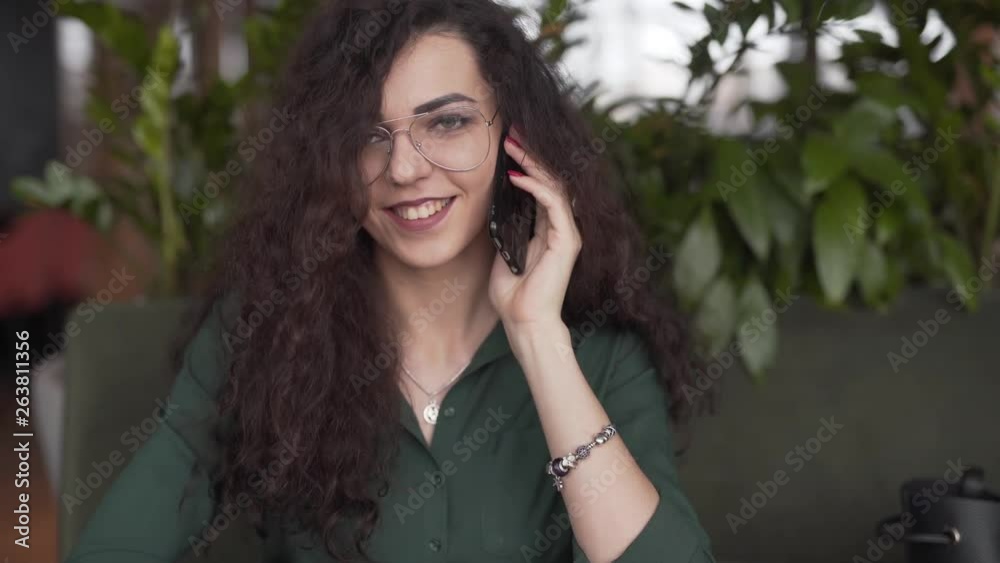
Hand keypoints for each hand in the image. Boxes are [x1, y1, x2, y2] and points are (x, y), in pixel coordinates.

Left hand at [488, 126, 581, 329]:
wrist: (525, 321)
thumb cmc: (513, 294)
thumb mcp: (503, 252)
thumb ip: (504, 228)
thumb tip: (492, 204)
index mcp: (547, 228)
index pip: (540, 186)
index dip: (526, 163)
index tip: (508, 144)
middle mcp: (560, 226)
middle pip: (550, 179)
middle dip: (531, 153)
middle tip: (512, 132)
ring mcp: (566, 232)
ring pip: (554, 185)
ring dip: (532, 163)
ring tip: (513, 145)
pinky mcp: (566, 240)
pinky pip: (553, 203)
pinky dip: (535, 186)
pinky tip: (516, 176)